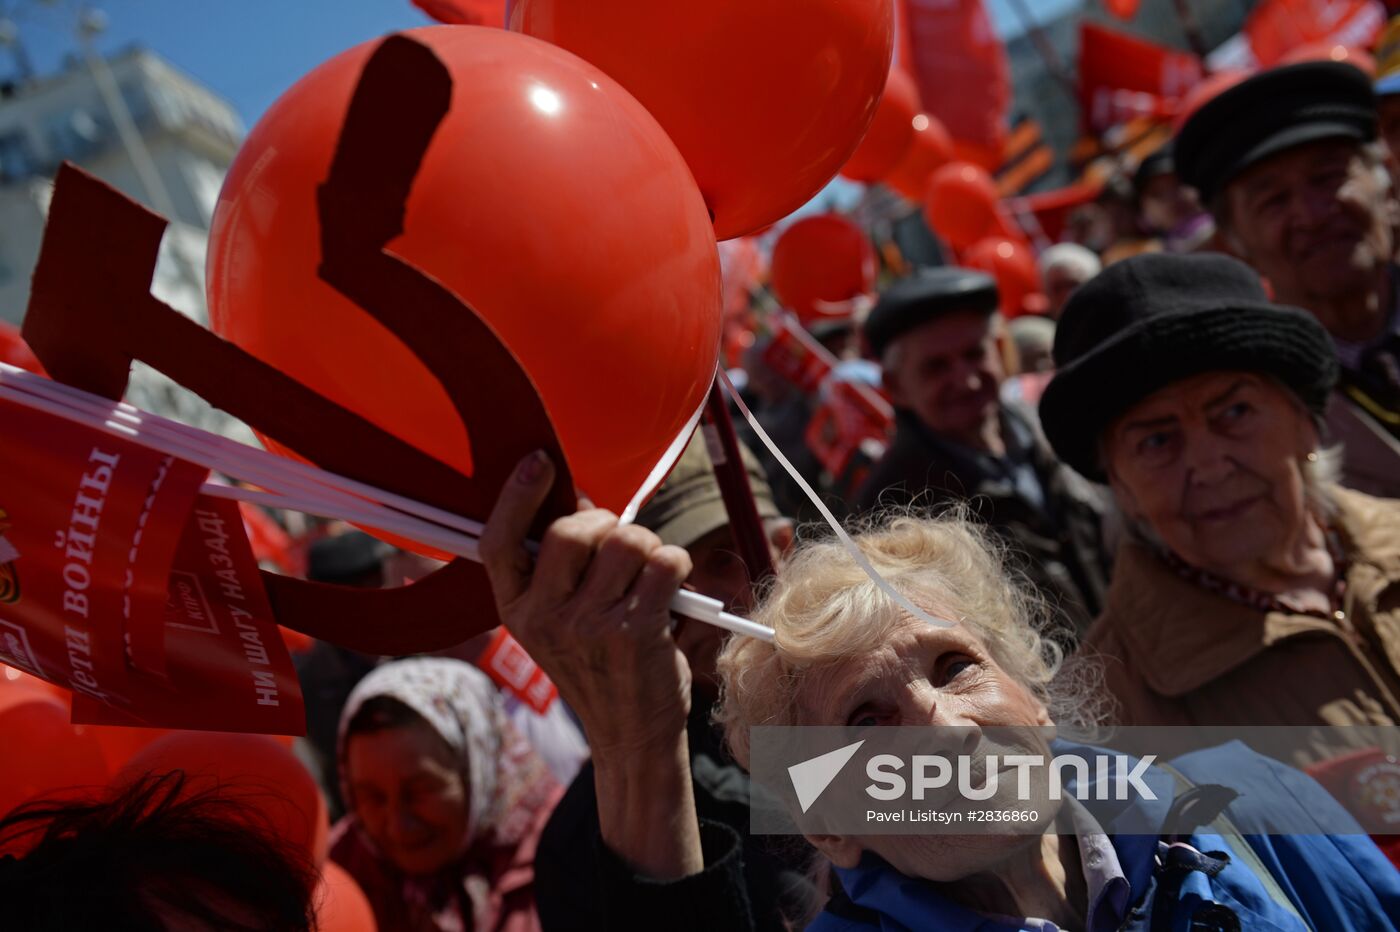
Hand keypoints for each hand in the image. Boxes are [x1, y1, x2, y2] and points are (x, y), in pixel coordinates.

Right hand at [479, 450, 694, 757]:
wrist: (630, 735)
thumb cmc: (599, 665)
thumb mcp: (556, 622)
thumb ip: (558, 568)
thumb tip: (581, 502)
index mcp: (515, 609)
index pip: (499, 541)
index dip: (516, 496)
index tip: (539, 461)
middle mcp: (543, 617)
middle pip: (574, 528)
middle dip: (609, 524)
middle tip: (620, 549)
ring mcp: (588, 625)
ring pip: (628, 540)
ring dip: (647, 547)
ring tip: (646, 577)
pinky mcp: (635, 631)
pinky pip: (664, 561)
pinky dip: (676, 564)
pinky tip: (671, 588)